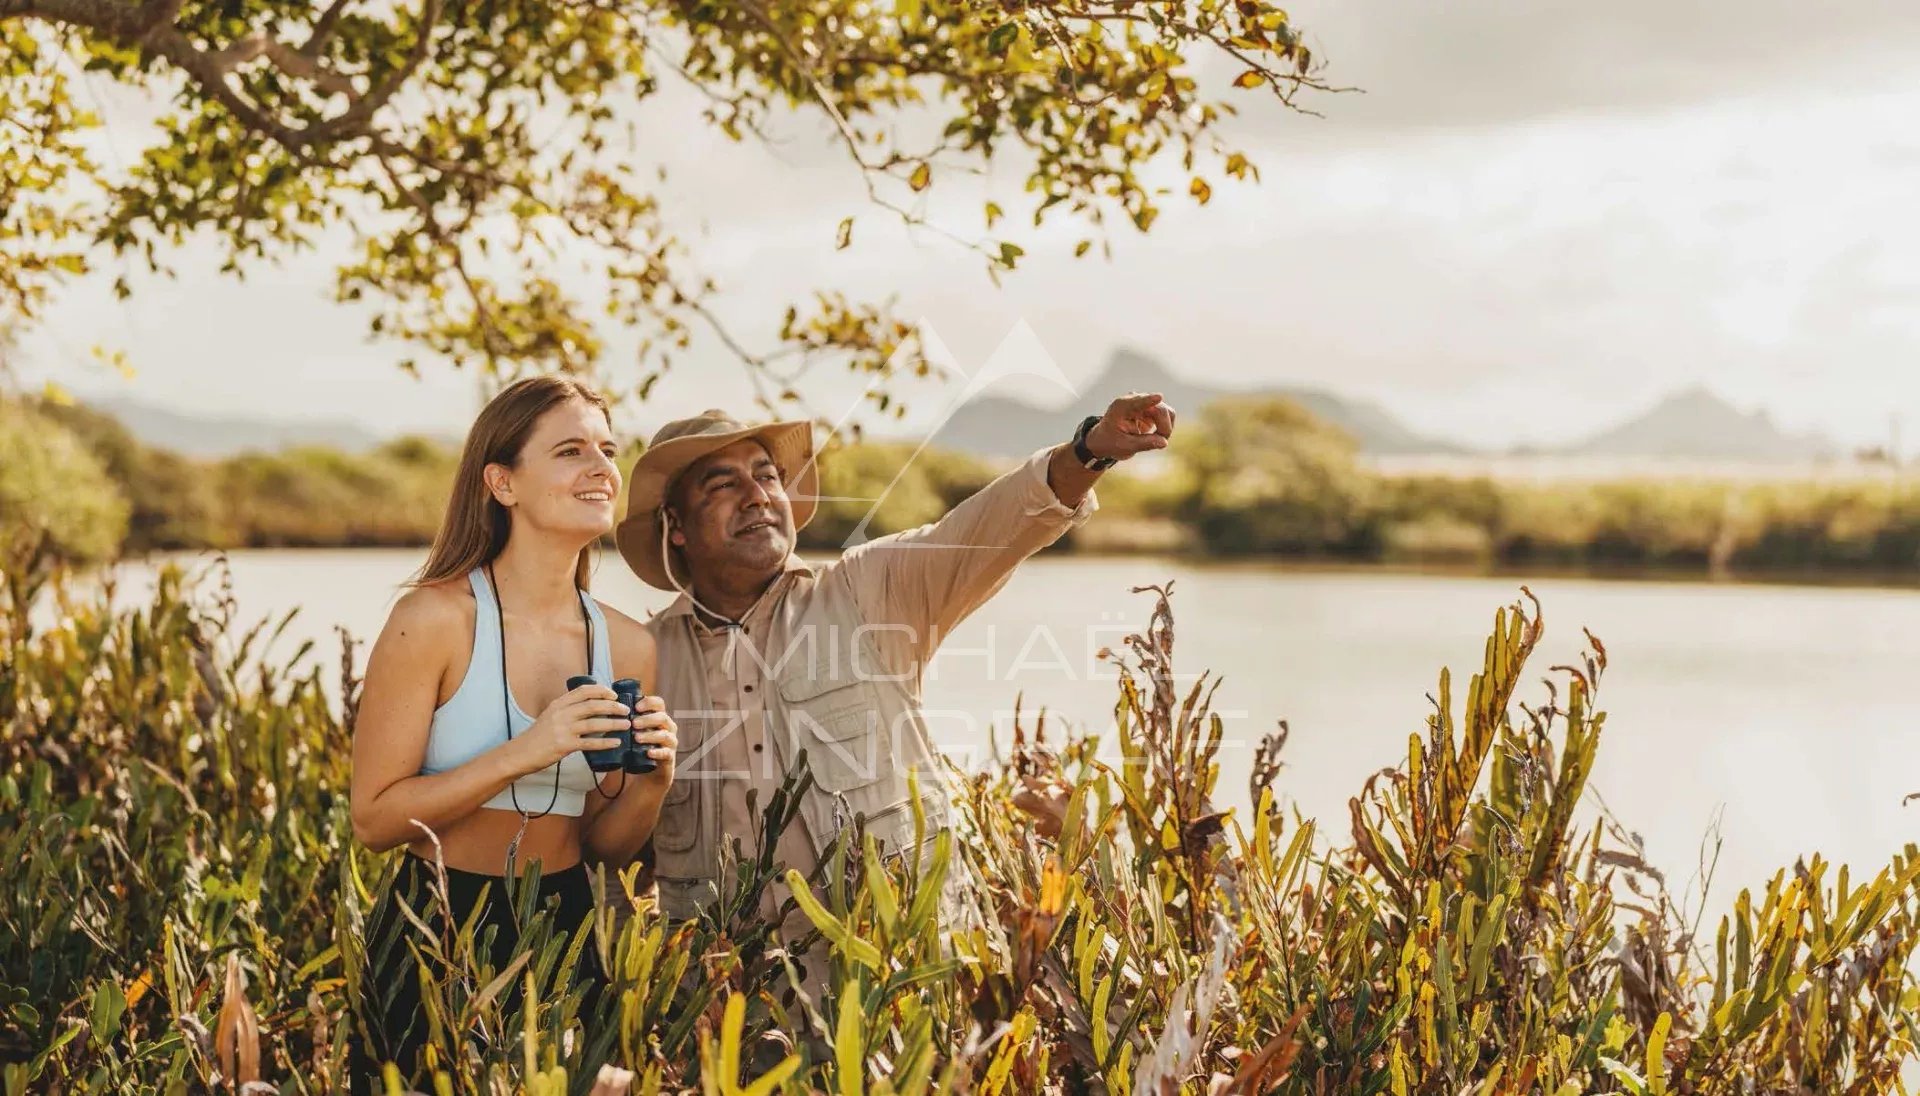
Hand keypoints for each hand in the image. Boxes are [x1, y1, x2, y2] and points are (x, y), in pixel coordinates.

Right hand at [511, 683, 629, 774]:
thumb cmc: (538, 735)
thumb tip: (592, 706)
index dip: (602, 691)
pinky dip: (605, 742)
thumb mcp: (550, 715)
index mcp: (559, 704)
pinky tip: (616, 742)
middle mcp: (561, 714)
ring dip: (613, 723)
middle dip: (613, 706)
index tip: (614, 695)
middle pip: (593, 705)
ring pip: (594, 723)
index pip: (584, 691)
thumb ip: (568, 709)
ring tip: (626, 724)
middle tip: (626, 710)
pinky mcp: (564, 745)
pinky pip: (590, 743)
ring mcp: (563, 729)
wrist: (521, 752)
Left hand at [629, 694, 678, 787]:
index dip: (649, 702)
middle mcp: (667, 727)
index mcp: (658, 717)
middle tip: (633, 723)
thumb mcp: (630, 733)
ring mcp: (670, 742)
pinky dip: (658, 752)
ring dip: (650, 735)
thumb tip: (600, 711)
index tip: (635, 706)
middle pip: (662, 717)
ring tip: (637, 738)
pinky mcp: (669, 757)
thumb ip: (621, 723)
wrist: (646, 773)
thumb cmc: (636, 749)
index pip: (658, 703)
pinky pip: (666, 752)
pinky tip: (648, 752)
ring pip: (665, 735)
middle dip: (647, 719)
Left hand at [1088, 392, 1175, 461]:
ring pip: (1167, 412)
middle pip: (1160, 409)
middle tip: (1160, 442)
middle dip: (1164, 427)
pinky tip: (1154, 435)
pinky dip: (1164, 427)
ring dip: (1166, 427)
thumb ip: (1144, 444)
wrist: (1105, 438)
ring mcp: (1144, 402)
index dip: (1150, 400)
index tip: (1159, 397)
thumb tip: (1164, 442)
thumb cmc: (1111, 442)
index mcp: (1122, 406)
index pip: (1139, 401)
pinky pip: (1166, 415)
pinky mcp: (1151, 408)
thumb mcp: (1125, 446)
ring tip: (1156, 440)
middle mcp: (1134, 400)